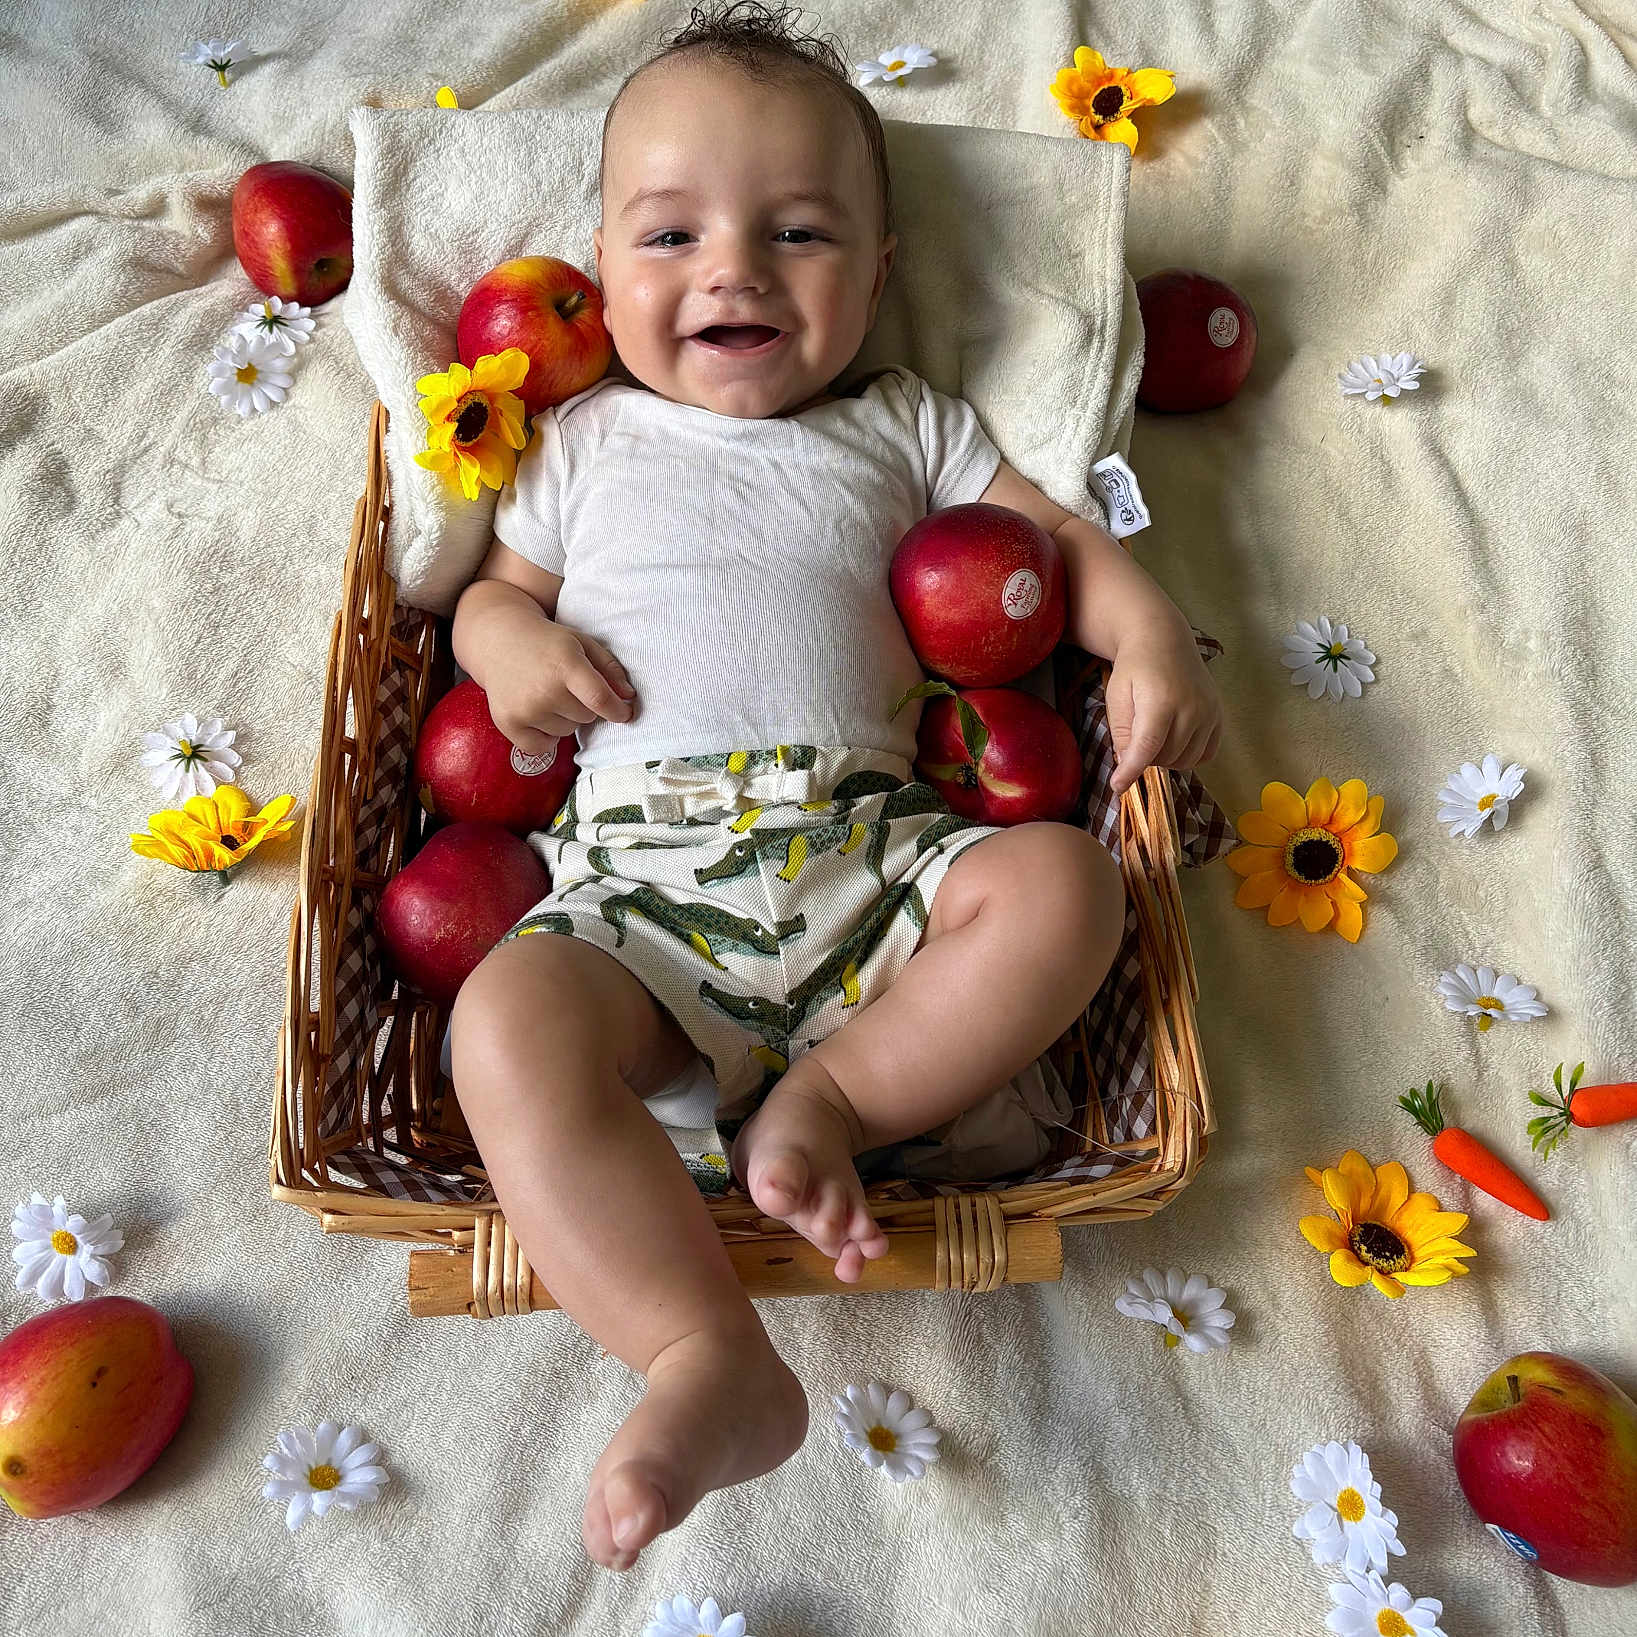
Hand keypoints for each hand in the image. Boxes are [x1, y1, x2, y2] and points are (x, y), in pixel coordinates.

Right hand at [484, 619, 637, 753]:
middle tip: (565, 686)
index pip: (600, 699)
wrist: (498, 641)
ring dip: (564, 718)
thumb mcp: (582, 643)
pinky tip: (538, 712)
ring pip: (567, 731)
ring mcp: (524, 709)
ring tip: (547, 694)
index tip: (625, 712)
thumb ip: (610, 668)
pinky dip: (546, 736)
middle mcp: (544, 689)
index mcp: (565, 664)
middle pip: (586, 717)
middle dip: (584, 705)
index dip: (618, 710)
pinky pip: (543, 746)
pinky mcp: (508, 723)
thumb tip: (629, 698)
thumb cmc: (548, 643)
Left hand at [1104, 619, 1222, 796]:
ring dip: (1166, 758)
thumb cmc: (1135, 667)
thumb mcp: (1117, 696)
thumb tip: (1127, 764)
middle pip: (1166, 757)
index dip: (1130, 772)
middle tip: (1133, 740)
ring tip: (1152, 737)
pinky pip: (1206, 754)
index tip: (1117, 787)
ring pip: (1186, 760)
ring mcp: (1209, 712)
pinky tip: (1174, 740)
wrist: (1164, 638)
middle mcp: (1191, 708)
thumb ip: (1121, 731)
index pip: (1146, 748)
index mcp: (1161, 701)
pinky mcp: (1218, 715)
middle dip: (1146, 758)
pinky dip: (1188, 755)